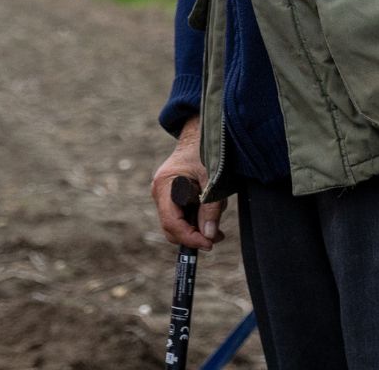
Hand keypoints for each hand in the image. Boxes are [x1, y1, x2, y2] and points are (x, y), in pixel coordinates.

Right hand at [150, 118, 225, 249]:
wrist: (199, 134)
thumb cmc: (204, 150)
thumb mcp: (211, 178)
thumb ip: (210, 208)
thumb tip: (209, 236)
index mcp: (164, 186)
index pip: (172, 223)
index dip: (190, 237)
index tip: (209, 243)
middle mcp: (160, 193)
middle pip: (172, 228)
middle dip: (194, 235)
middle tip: (218, 236)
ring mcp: (164, 195)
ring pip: (179, 223)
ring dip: (198, 226)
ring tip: (217, 212)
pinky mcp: (172, 196)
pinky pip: (182, 215)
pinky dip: (197, 218)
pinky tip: (212, 209)